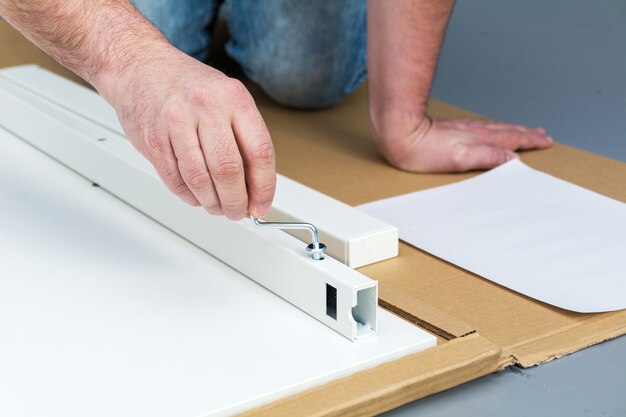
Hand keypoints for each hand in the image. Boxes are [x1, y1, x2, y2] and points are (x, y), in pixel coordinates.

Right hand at [102, 46, 274, 219]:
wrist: (140, 66)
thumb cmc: (188, 85)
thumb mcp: (227, 98)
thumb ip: (244, 138)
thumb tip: (256, 186)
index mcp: (234, 98)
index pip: (259, 152)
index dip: (263, 187)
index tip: (262, 204)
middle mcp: (206, 106)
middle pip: (228, 170)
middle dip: (236, 201)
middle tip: (238, 211)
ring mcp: (176, 121)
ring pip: (199, 179)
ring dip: (212, 203)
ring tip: (217, 206)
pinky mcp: (152, 137)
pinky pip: (174, 179)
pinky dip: (189, 195)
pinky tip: (196, 195)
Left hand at [375, 116, 552, 172]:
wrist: (398, 134)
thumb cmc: (422, 151)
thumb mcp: (459, 158)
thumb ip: (486, 156)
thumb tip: (511, 158)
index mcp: (478, 139)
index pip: (510, 138)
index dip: (529, 140)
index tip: (545, 140)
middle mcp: (473, 131)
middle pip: (506, 130)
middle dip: (526, 133)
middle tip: (542, 134)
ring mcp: (462, 128)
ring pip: (494, 127)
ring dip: (512, 129)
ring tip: (524, 130)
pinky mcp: (451, 129)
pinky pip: (482, 127)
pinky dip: (494, 128)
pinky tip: (490, 129)